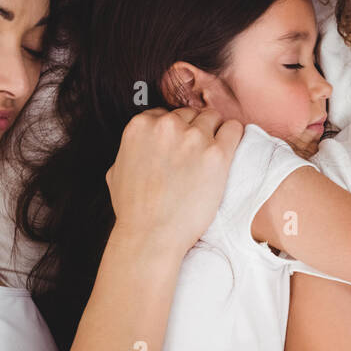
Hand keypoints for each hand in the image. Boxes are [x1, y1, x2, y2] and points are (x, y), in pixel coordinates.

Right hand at [105, 107, 243, 255]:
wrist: (152, 235)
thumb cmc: (134, 210)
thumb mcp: (116, 171)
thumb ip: (131, 149)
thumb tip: (142, 145)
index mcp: (140, 126)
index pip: (165, 114)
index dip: (174, 131)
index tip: (178, 146)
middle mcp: (167, 125)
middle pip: (190, 114)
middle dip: (193, 131)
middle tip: (195, 154)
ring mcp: (193, 138)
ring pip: (213, 118)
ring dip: (213, 133)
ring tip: (211, 155)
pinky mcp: (217, 153)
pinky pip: (234, 129)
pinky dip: (233, 136)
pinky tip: (228, 150)